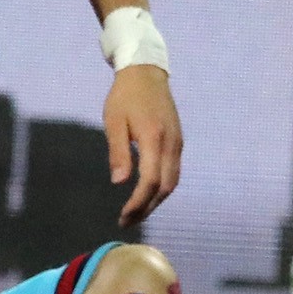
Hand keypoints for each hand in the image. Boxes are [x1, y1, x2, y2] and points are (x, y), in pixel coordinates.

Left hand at [103, 63, 181, 223]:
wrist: (146, 73)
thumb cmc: (125, 96)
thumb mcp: (114, 122)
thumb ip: (119, 152)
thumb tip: (119, 182)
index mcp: (153, 139)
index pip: (151, 181)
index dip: (138, 202)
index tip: (123, 216)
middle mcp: (171, 144)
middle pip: (165, 187)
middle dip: (148, 207)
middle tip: (128, 220)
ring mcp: (178, 143)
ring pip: (173, 182)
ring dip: (156, 200)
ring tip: (137, 211)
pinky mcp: (178, 141)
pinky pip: (174, 171)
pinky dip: (162, 188)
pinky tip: (148, 192)